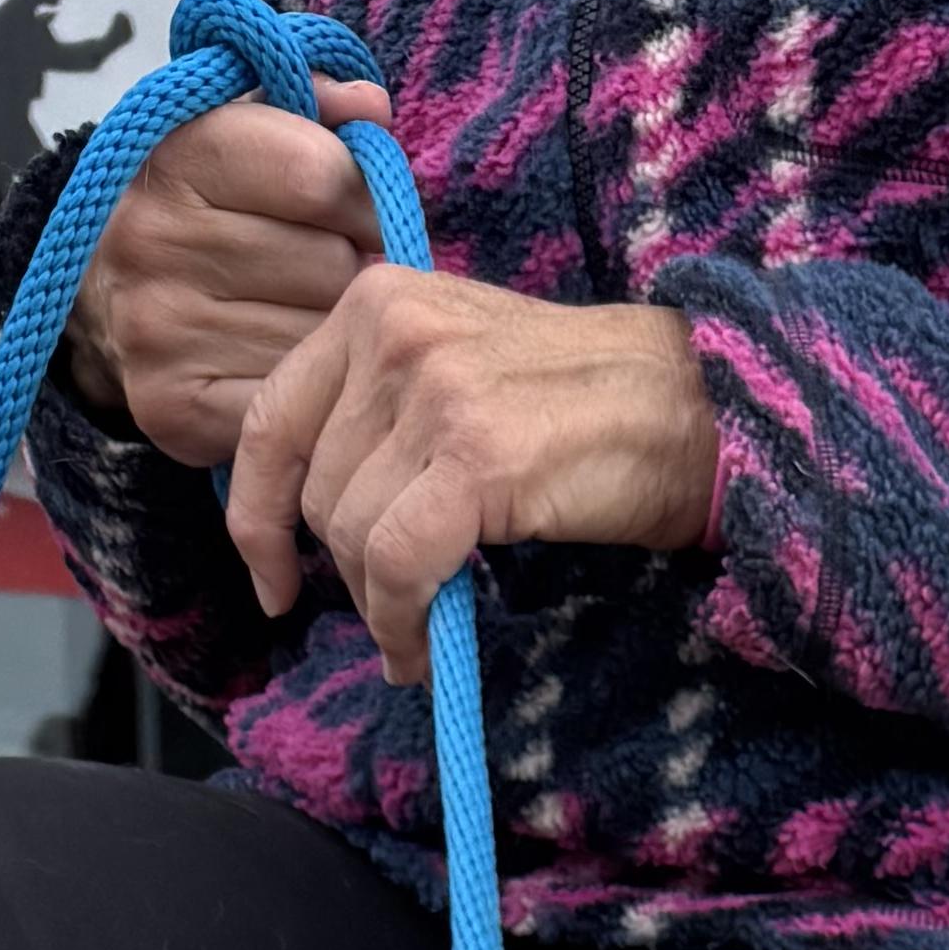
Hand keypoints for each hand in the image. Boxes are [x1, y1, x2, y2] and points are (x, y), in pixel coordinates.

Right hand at [60, 72, 386, 464]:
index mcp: (173, 153)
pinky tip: (285, 370)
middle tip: (315, 275)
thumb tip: (371, 105)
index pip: (322, 174)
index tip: (351, 212)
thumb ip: (314, 108)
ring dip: (332, 332)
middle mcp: (150, 237)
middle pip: (332, 263)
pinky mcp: (173, 407)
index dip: (361, 197)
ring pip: (322, 336)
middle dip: (347, 269)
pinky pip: (297, 403)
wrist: (105, 304)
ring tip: (296, 317)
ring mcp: (155, 327)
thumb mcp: (247, 135)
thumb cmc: (207, 211)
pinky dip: (310, 392)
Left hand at [229, 268, 719, 682]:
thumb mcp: (461, 369)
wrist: (695, 409)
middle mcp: (391, 330)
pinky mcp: (475, 455)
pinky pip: (396, 562)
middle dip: (343, 572)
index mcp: (376, 300)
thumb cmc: (588, 405)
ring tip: (418, 634)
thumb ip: (384, 410)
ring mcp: (432, 389)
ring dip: (378, 607)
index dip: (253, 514)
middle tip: (393, 614)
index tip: (272, 577)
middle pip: (312, 488)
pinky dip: (401, 621)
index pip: (269, 416)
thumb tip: (323, 512)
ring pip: (349, 532)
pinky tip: (422, 649)